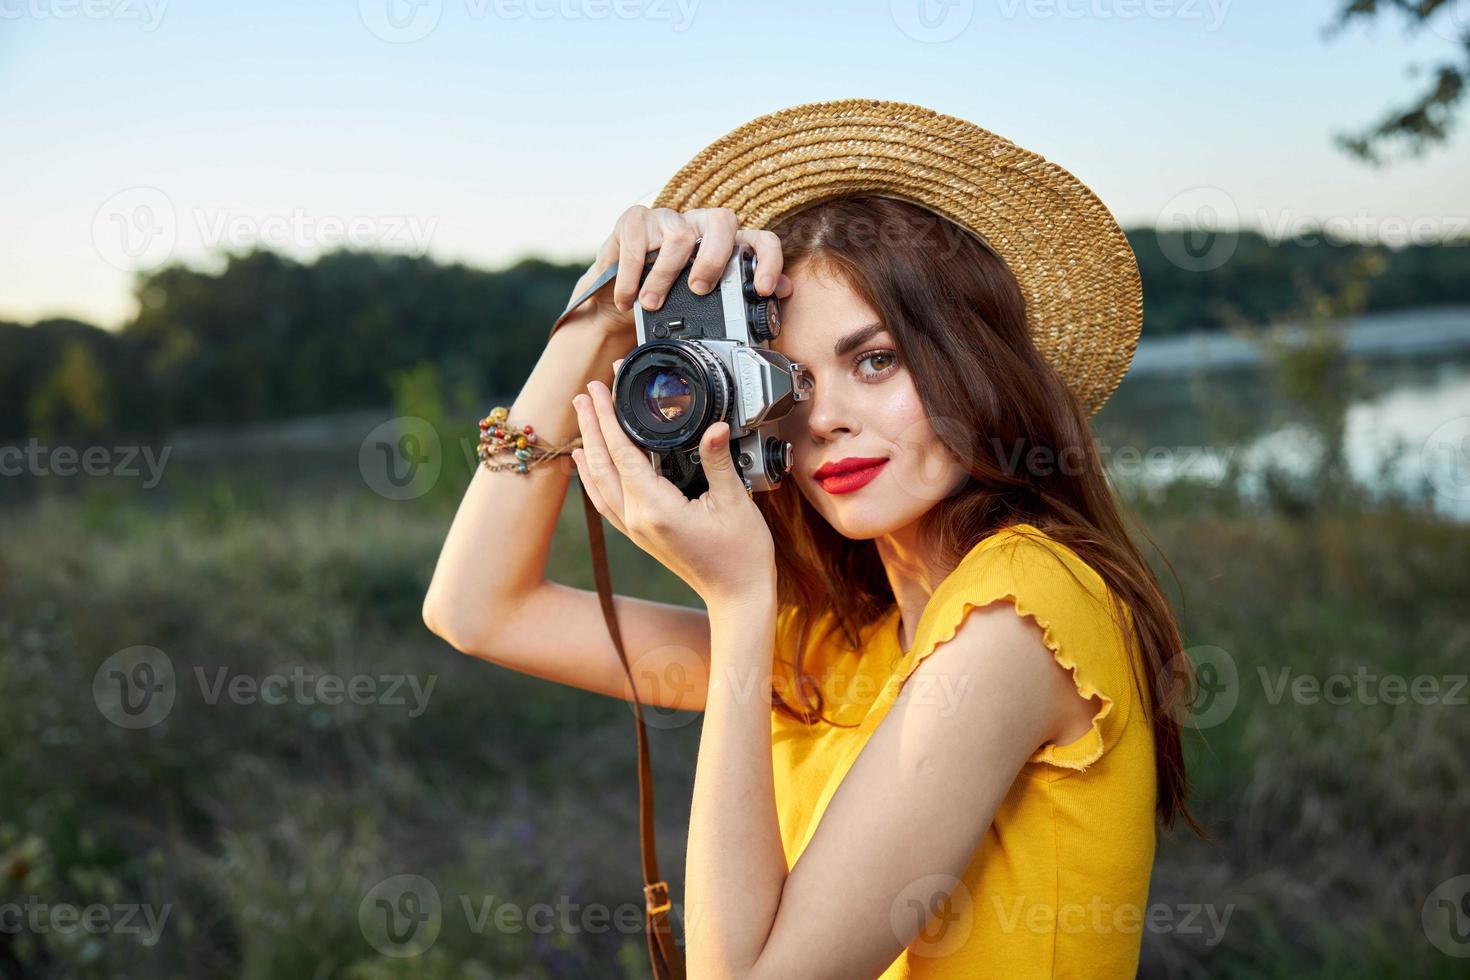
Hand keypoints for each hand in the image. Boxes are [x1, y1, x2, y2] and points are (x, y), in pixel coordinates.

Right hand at [558, 205, 793, 343]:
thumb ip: (742, 295)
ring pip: (679, 235)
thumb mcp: (705, 303)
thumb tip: (783, 291)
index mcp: (726, 244)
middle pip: (723, 222)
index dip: (768, 261)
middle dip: (713, 258)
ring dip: (663, 276)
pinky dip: (632, 276)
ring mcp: (669, 218)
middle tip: (698, 290)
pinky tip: (628, 298)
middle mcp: (701, 225)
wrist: (620, 296)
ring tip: (651, 303)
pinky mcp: (636, 220)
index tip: (763, 289)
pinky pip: (638, 241)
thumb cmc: (668, 297)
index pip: (759, 239)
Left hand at [570, 364, 774, 610]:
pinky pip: (605, 500)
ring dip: (588, 447)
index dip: (608, 417)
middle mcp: (637, 519)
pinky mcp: (640, 535)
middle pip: (602, 464)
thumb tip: (716, 426)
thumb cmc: (740, 555)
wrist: (737, 596)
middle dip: (591, 426)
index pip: (622, 452)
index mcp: (656, 508)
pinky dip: (592, 477)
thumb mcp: (735, 502)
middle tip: (584, 394)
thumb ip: (718, 461)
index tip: (599, 390)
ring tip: (582, 417)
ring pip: (598, 482)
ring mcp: (635, 529)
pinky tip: (586, 463)